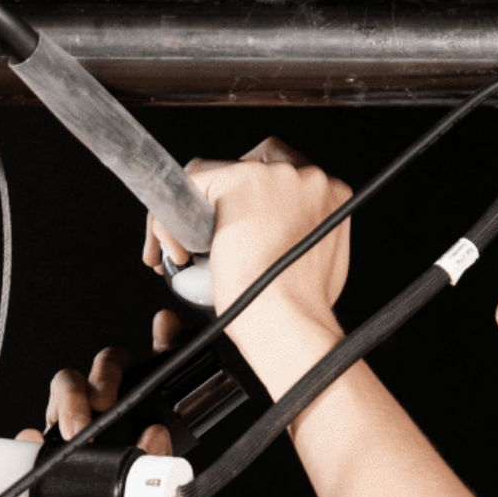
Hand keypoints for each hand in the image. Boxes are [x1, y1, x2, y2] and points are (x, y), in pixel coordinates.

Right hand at [7, 311, 179, 496]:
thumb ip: (154, 481)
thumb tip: (159, 433)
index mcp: (140, 450)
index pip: (153, 391)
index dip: (161, 352)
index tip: (164, 329)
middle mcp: (106, 442)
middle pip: (105, 378)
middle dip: (106, 372)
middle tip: (106, 398)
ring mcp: (68, 449)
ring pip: (68, 392)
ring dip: (71, 395)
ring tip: (76, 424)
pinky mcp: (33, 463)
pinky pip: (31, 429)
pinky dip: (35, 429)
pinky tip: (43, 442)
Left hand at [142, 137, 352, 387]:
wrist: (289, 321)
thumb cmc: (298, 308)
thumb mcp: (316, 268)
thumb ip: (300, 243)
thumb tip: (277, 242)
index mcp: (327, 195)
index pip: (274, 186)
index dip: (246, 212)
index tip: (232, 238)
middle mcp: (304, 177)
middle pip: (242, 176)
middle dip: (216, 212)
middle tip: (199, 248)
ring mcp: (272, 175)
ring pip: (212, 180)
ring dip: (191, 216)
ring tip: (182, 253)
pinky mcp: (238, 182)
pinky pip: (187, 187)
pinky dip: (170, 219)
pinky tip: (173, 249)